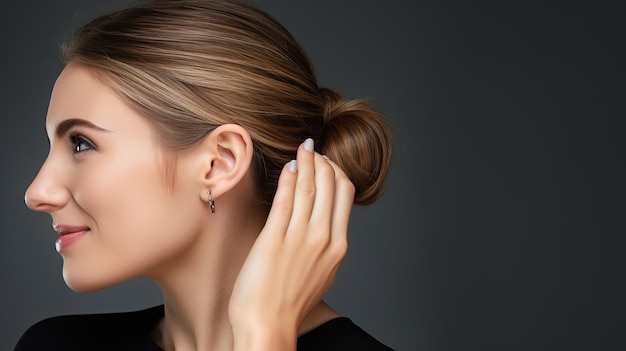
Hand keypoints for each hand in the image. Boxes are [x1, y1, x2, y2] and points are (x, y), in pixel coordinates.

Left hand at [228, 138, 354, 349]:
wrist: (268, 324)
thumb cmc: (289, 303)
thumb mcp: (321, 273)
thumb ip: (326, 248)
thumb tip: (324, 226)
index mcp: (338, 246)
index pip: (345, 195)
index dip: (337, 173)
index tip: (328, 164)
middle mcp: (323, 238)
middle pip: (332, 185)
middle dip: (324, 162)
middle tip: (314, 150)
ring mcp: (300, 238)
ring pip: (310, 187)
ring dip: (307, 162)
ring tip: (303, 149)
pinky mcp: (275, 238)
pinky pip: (285, 200)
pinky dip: (289, 178)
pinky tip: (288, 165)